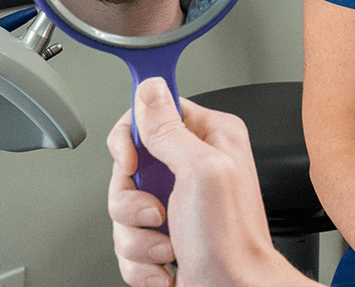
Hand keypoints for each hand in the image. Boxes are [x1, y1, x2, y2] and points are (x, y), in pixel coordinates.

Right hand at [107, 77, 318, 286]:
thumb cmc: (232, 239)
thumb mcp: (200, 171)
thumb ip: (170, 130)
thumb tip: (150, 88)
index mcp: (210, 136)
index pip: (155, 111)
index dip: (133, 136)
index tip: (131, 161)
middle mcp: (193, 165)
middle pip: (129, 167)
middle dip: (132, 202)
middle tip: (157, 213)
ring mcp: (178, 202)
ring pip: (123, 208)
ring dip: (138, 238)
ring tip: (168, 246)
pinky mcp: (164, 235)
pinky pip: (127, 241)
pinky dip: (141, 262)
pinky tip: (167, 266)